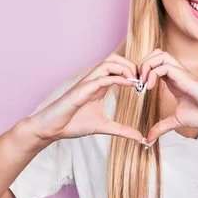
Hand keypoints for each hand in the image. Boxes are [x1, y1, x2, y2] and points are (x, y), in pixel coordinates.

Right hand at [28, 53, 143, 142]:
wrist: (51, 129)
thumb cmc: (73, 124)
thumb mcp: (103, 127)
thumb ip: (122, 130)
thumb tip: (140, 137)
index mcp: (99, 85)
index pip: (118, 67)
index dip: (133, 71)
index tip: (146, 84)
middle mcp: (94, 80)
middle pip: (115, 59)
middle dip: (131, 65)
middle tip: (143, 80)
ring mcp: (87, 83)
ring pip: (108, 63)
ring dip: (125, 68)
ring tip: (137, 81)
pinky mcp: (81, 90)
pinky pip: (101, 78)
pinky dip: (117, 78)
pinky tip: (130, 84)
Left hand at [138, 49, 197, 144]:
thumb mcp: (177, 121)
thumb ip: (162, 127)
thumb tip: (149, 138)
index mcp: (174, 81)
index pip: (154, 65)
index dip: (143, 72)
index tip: (137, 89)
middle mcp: (177, 74)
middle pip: (155, 54)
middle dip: (142, 64)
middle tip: (138, 83)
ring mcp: (181, 73)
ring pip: (160, 54)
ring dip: (147, 65)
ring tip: (143, 83)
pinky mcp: (185, 76)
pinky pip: (164, 65)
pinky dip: (153, 73)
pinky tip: (150, 87)